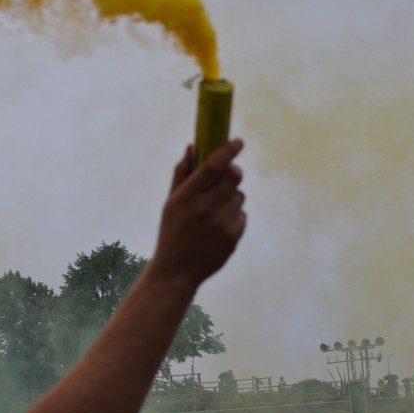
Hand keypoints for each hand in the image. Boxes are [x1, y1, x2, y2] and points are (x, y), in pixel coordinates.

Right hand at [150, 139, 245, 289]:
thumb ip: (182, 173)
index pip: (214, 165)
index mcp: (187, 196)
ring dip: (232, 196)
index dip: (228, 150)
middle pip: (234, 176)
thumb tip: (193, 146)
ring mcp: (222, 223)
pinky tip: (218, 227)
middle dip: (233, 171)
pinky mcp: (233, 236)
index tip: (237, 141)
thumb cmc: (172, 231)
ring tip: (215, 210)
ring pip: (240, 195)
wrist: (177, 271)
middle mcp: (206, 208)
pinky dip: (234, 215)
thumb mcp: (171, 202)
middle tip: (226, 175)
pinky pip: (242, 214)